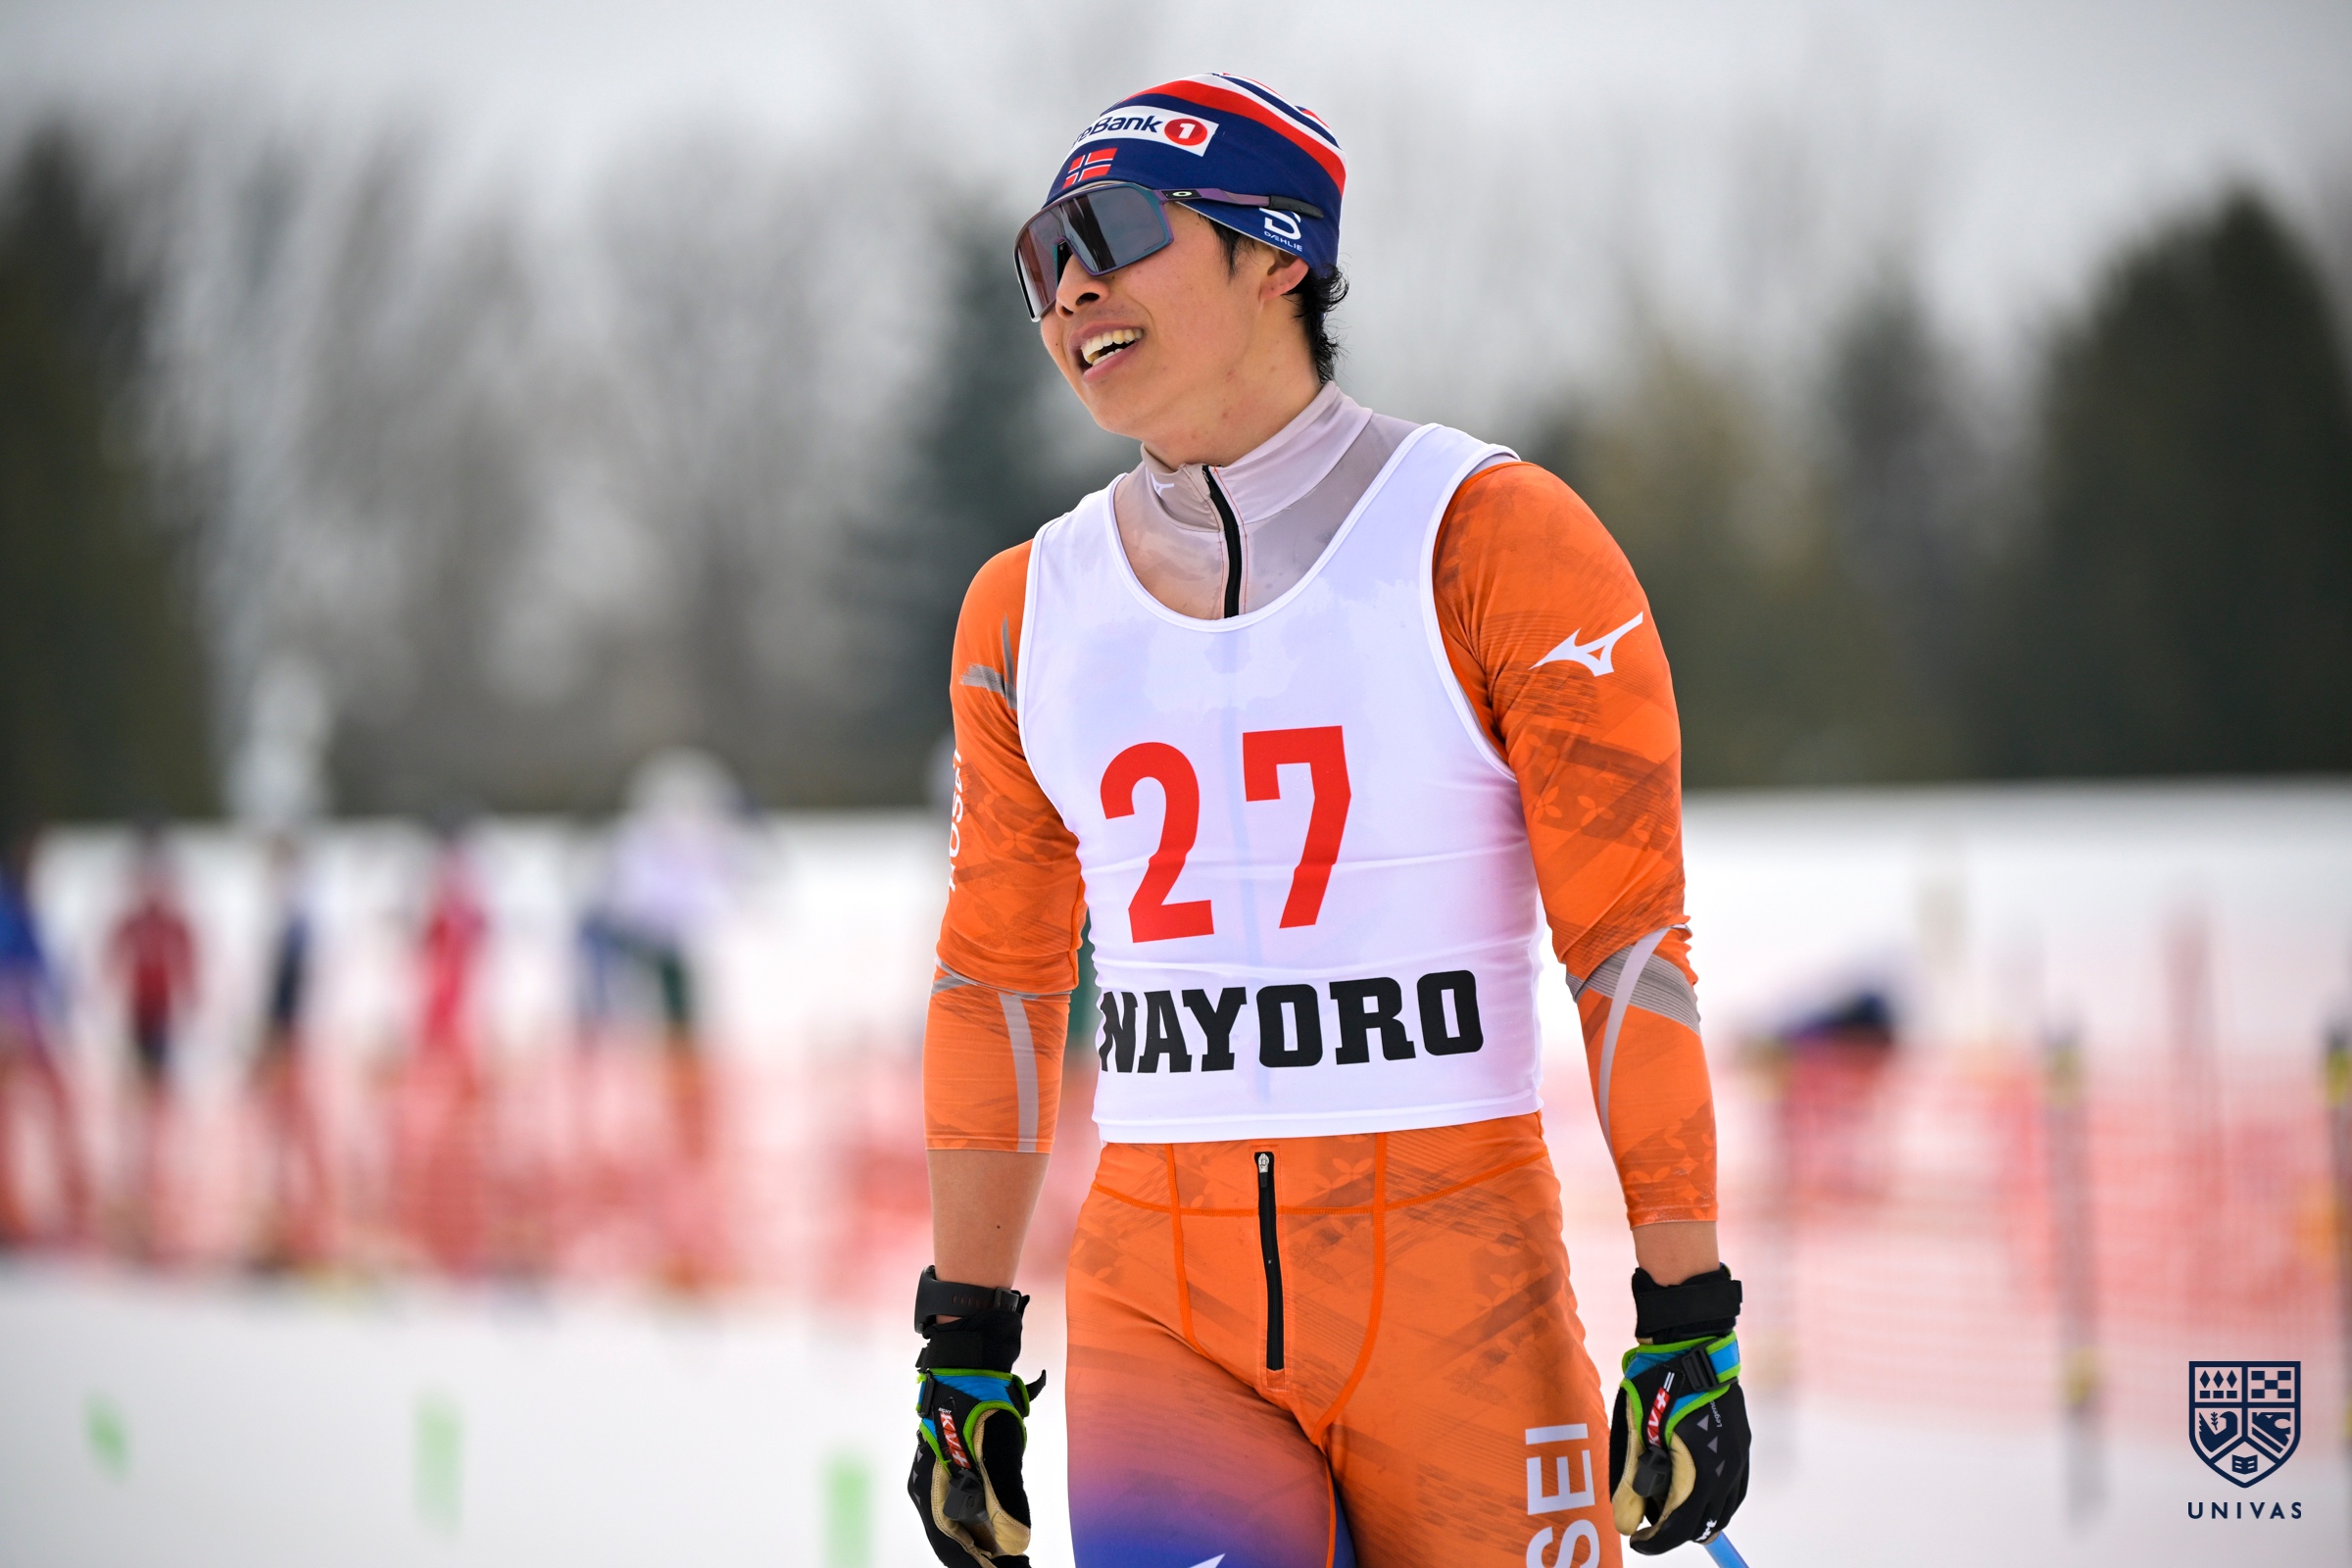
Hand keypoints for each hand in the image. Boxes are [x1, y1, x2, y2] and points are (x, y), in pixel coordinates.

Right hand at [907, 1268, 1045, 1566]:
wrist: (969, 1355)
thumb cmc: (980, 1398)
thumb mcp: (999, 1448)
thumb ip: (1006, 1497)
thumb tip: (1016, 1543)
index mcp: (932, 1487)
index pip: (952, 1544)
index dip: (978, 1565)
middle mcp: (930, 1485)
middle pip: (956, 1536)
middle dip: (983, 1555)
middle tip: (1014, 1566)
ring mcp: (940, 1473)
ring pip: (962, 1520)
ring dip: (987, 1539)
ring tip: (1012, 1554)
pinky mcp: (954, 1460)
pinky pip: (967, 1501)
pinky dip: (985, 1518)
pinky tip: (1004, 1525)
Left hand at [1608, 1266, 1749, 1554]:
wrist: (1691, 1341)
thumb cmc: (1658, 1383)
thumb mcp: (1636, 1433)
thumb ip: (1632, 1481)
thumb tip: (1626, 1522)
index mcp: (1701, 1469)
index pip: (1680, 1524)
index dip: (1657, 1540)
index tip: (1637, 1543)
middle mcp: (1728, 1467)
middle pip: (1706, 1521)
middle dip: (1677, 1531)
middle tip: (1649, 1529)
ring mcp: (1739, 1453)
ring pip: (1725, 1506)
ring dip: (1699, 1517)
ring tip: (1670, 1515)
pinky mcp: (1741, 1440)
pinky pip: (1735, 1486)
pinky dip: (1716, 1499)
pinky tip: (1697, 1494)